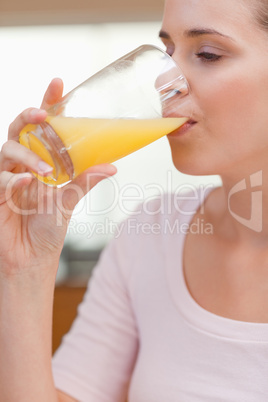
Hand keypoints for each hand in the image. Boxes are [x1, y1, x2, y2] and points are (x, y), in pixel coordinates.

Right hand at [0, 78, 116, 276]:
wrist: (32, 257)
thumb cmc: (48, 227)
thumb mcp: (70, 199)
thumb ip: (85, 180)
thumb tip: (112, 166)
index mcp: (40, 162)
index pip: (42, 127)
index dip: (47, 104)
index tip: (58, 84)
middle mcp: (22, 165)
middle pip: (19, 129)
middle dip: (28, 116)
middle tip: (43, 113)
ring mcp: (7, 177)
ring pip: (7, 149)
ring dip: (26, 154)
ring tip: (45, 169)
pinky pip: (0, 177)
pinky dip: (12, 177)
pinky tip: (27, 181)